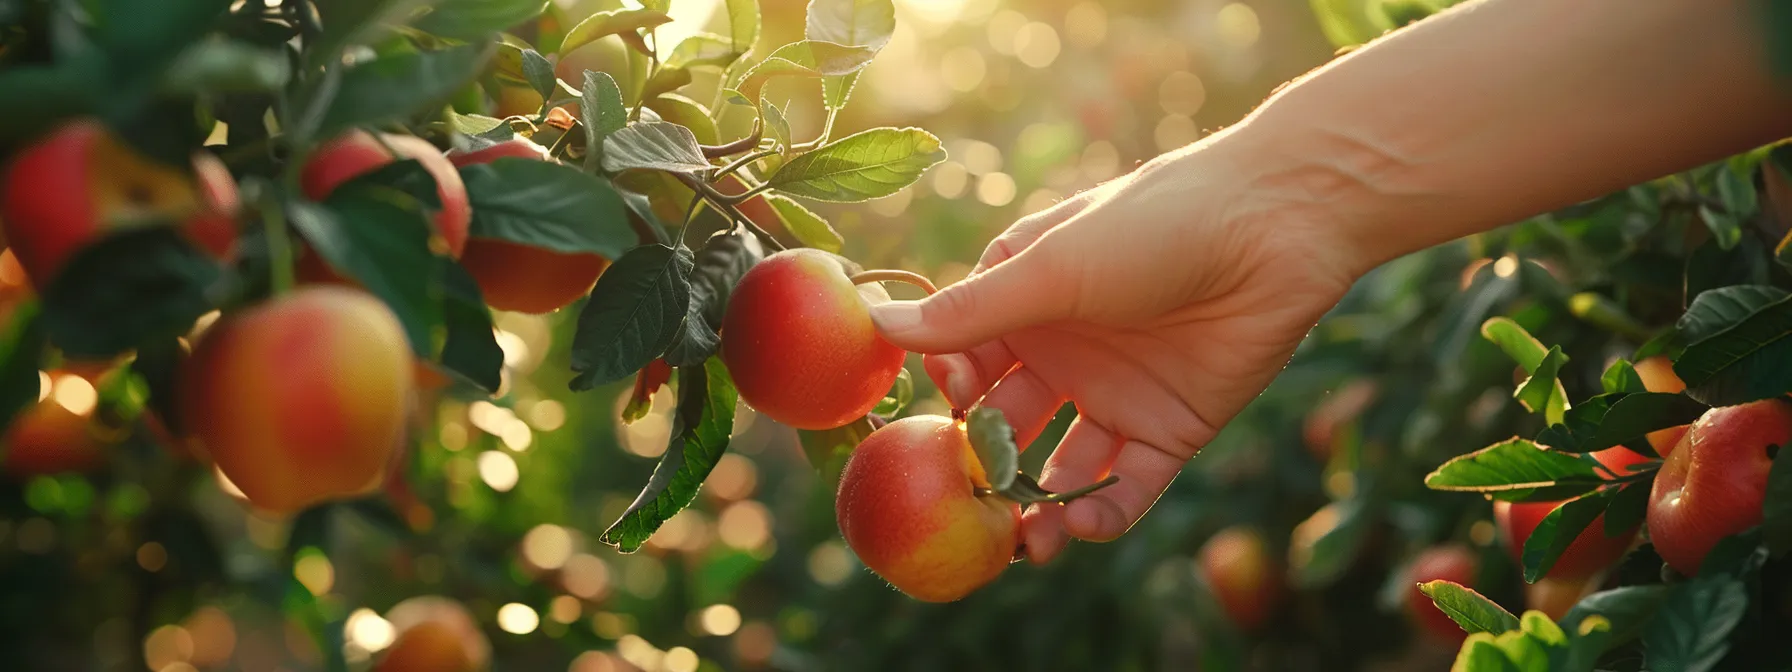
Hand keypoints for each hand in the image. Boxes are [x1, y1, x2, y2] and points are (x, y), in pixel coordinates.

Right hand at [869, 128, 1365, 562]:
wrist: (1278, 225)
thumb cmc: (1152, 225)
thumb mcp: (1050, 268)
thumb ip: (967, 313)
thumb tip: (873, 325)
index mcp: (1025, 300)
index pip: (965, 362)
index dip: (951, 393)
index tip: (952, 410)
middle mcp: (1064, 350)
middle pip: (1007, 425)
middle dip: (987, 467)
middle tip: (976, 501)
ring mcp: (1117, 392)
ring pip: (1062, 467)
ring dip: (1040, 507)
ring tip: (1029, 541)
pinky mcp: (1172, 427)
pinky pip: (1127, 484)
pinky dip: (1103, 511)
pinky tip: (1084, 523)